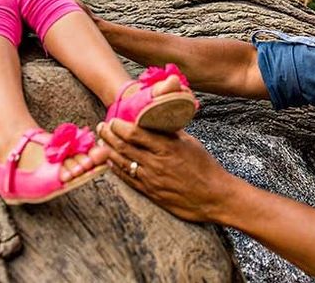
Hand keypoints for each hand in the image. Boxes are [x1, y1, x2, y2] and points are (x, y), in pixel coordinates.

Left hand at [98, 119, 233, 222]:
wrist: (214, 196)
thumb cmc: (205, 167)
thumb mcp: (190, 143)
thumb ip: (171, 131)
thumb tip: (159, 117)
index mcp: (167, 147)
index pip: (135, 134)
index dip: (120, 126)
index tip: (113, 120)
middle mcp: (156, 163)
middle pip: (124, 147)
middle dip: (109, 135)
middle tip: (101, 127)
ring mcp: (151, 179)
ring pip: (122, 163)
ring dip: (108, 151)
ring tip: (100, 142)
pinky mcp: (150, 193)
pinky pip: (127, 179)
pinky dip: (115, 169)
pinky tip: (109, 162)